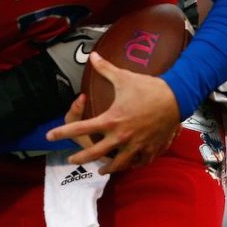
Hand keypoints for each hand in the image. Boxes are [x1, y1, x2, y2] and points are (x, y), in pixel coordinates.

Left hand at [46, 52, 180, 173]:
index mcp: (111, 120)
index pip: (81, 128)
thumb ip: (104, 69)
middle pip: (95, 153)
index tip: (50, 136)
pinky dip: (132, 165)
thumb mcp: (123, 77)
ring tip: (100, 169)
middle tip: (70, 159)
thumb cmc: (148, 87)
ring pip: (118, 163)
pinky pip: (139, 162)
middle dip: (80, 157)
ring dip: (107, 167)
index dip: (63, 132)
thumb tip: (92, 56)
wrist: (177, 97)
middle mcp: (122, 136)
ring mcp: (137, 145)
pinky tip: (128, 165)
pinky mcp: (151, 149)